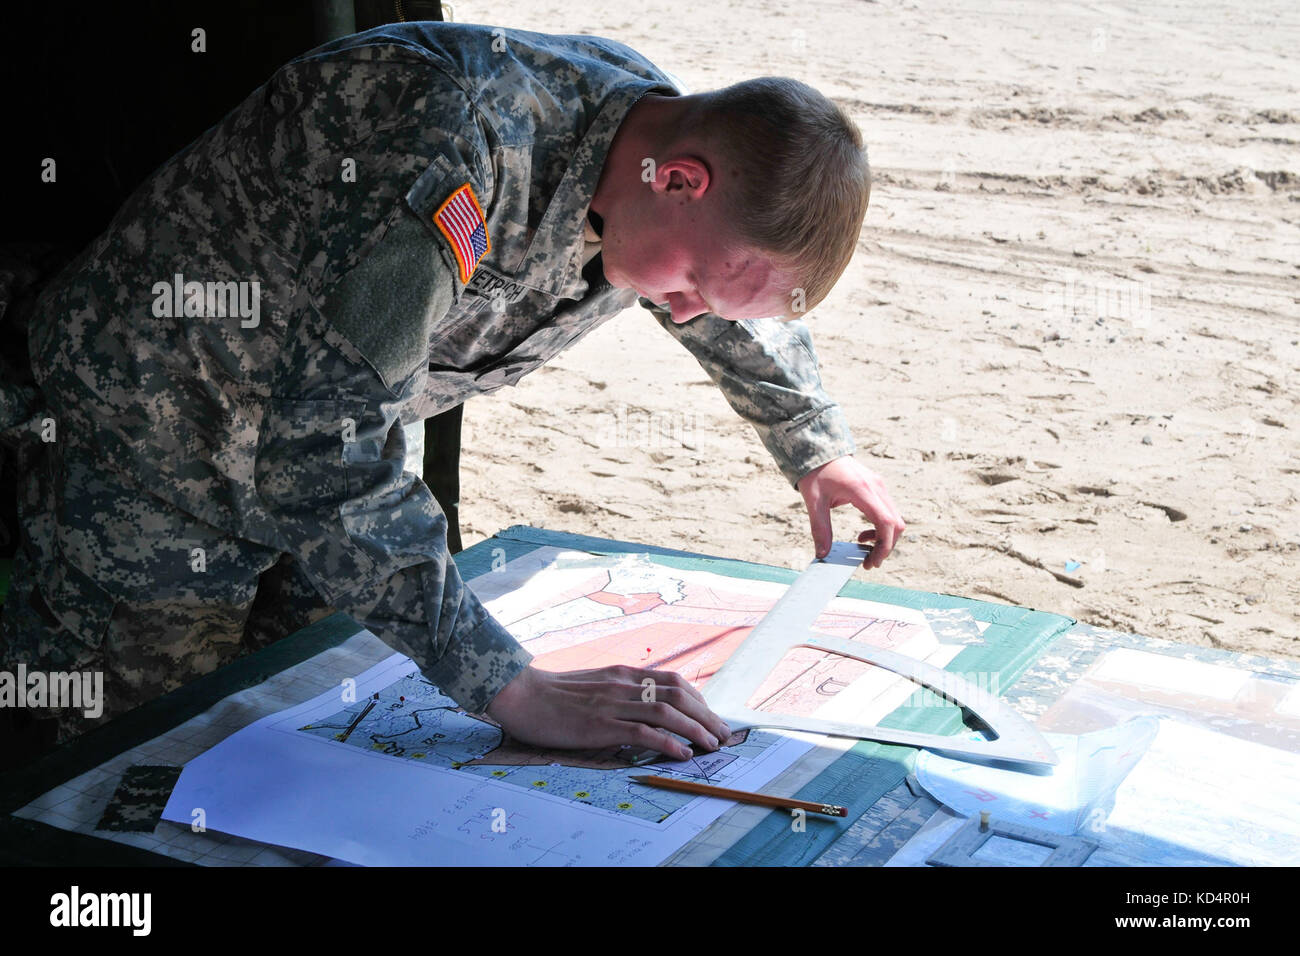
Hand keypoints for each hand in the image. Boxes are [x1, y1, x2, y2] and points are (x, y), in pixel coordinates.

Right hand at [484, 664, 731, 759]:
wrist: (520, 694)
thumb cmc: (552, 693)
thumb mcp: (592, 684)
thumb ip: (617, 691)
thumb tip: (640, 705)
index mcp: (622, 673)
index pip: (672, 680)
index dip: (698, 698)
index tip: (710, 715)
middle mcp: (624, 684)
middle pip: (678, 694)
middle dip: (706, 715)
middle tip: (723, 733)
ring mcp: (613, 704)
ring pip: (667, 712)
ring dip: (695, 729)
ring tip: (712, 745)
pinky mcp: (601, 725)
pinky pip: (643, 732)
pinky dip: (668, 743)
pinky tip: (682, 754)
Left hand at [797, 456, 905, 569]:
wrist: (820, 450)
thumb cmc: (816, 473)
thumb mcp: (814, 502)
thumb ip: (820, 528)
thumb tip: (822, 554)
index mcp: (862, 490)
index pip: (886, 522)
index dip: (884, 545)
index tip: (873, 561)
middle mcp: (877, 487)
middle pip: (896, 523)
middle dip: (886, 546)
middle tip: (869, 562)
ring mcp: (879, 486)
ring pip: (895, 519)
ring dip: (885, 538)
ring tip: (864, 549)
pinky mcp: (878, 488)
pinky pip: (888, 513)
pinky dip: (881, 528)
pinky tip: (864, 535)